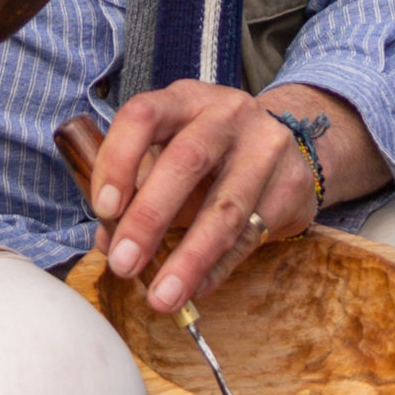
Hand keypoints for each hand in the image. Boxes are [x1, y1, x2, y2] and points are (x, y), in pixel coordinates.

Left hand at [86, 82, 321, 312]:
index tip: (103, 208)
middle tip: (123, 264)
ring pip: (225, 207)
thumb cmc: (210, 151)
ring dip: (188, 258)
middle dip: (149, 217)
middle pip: (186, 162)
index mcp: (183, 98)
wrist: (286, 144)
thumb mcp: (171, 149)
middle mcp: (226, 113)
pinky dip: (218, 267)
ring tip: (162, 296)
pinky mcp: (291, 185)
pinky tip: (196, 288)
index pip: (143, 115)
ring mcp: (265, 147)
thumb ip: (137, 187)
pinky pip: (250, 235)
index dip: (119, 160)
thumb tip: (107, 239)